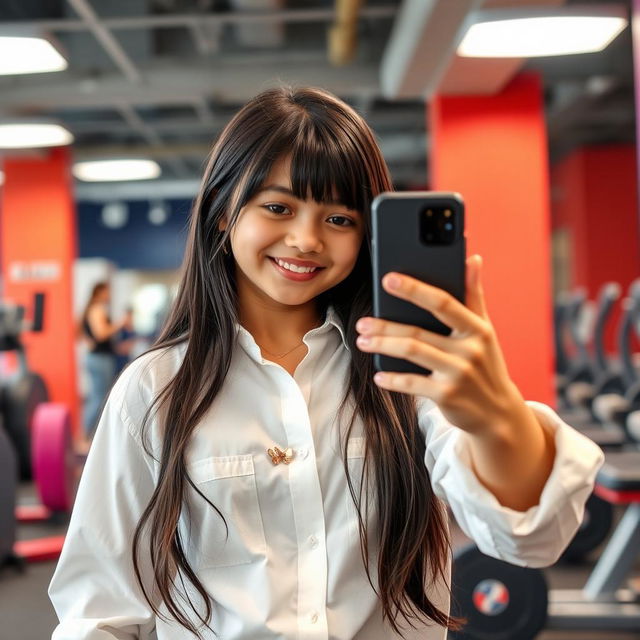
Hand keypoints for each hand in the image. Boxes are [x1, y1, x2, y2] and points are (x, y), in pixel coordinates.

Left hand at [355, 255, 522, 436]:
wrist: (498, 412)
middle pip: (418, 331)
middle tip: (362, 322)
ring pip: (411, 353)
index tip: (388, 279)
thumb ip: (474, 295)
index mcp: (477, 329)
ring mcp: (458, 374)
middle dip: (385, 325)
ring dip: (382, 346)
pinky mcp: (447, 396)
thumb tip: (472, 259)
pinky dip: (392, 379)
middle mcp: (469, 350)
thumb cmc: (486, 365)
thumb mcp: (485, 330)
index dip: (414, 289)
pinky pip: (412, 383)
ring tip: (363, 341)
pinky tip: (378, 375)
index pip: (443, 303)